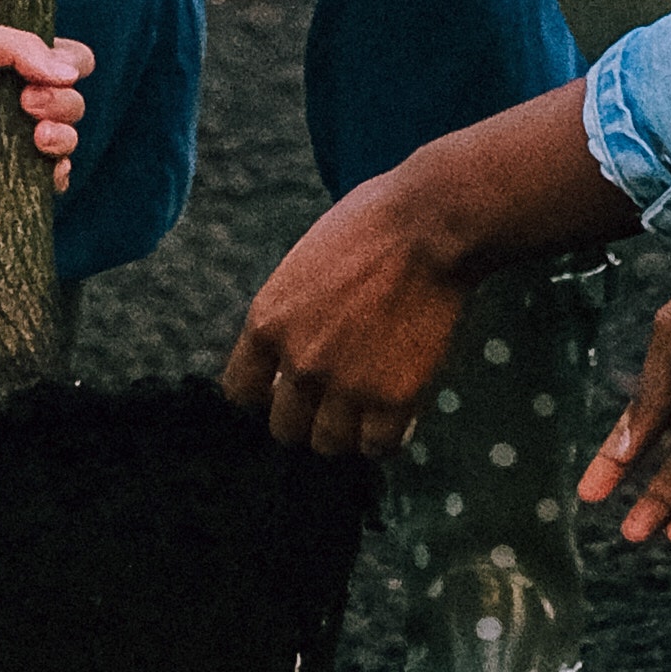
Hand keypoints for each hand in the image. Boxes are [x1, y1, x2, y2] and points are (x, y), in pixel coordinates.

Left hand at [0, 14, 93, 185]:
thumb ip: (18, 47)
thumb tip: (69, 74)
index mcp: (11, 58)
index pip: (71, 61)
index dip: (72, 67)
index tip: (51, 71)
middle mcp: (11, 96)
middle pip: (72, 103)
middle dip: (64, 105)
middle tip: (27, 102)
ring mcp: (1, 135)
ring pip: (62, 142)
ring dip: (65, 140)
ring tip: (38, 136)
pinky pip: (33, 182)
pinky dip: (52, 179)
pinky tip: (46, 170)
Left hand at [221, 162, 469, 459]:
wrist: (430, 224)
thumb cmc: (372, 225)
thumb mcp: (304, 264)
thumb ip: (291, 314)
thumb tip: (293, 352)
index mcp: (267, 321)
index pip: (240, 391)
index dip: (266, 392)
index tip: (288, 385)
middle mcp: (298, 361)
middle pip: (285, 429)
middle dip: (308, 416)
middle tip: (335, 398)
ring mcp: (346, 384)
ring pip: (330, 445)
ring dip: (347, 431)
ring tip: (367, 409)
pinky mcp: (394, 398)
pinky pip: (379, 447)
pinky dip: (387, 436)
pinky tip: (398, 412)